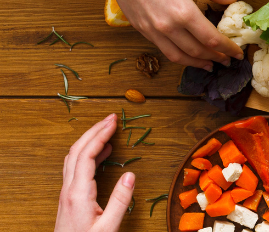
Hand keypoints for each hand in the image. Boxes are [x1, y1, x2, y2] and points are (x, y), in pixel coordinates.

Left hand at [55, 114, 134, 231]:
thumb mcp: (108, 226)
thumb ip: (120, 201)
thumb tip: (131, 175)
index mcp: (78, 193)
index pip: (87, 154)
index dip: (100, 135)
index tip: (114, 122)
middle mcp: (69, 189)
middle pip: (76, 150)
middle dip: (93, 131)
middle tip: (111, 118)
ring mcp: (66, 193)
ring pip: (73, 157)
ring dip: (88, 140)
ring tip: (107, 131)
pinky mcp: (68, 197)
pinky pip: (75, 167)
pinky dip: (87, 153)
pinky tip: (101, 154)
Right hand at [101, 0, 242, 70]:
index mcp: (184, 12)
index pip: (212, 39)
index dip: (228, 48)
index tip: (238, 53)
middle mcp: (168, 26)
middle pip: (197, 51)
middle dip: (215, 58)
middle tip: (227, 60)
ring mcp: (152, 30)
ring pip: (178, 56)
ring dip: (196, 63)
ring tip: (209, 64)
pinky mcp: (141, 29)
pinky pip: (163, 49)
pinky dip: (178, 56)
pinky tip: (186, 53)